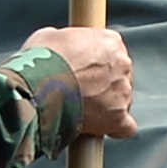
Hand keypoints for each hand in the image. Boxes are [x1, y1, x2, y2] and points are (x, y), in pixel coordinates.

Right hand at [24, 23, 136, 138]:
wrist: (40, 86)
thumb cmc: (41, 60)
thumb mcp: (50, 37)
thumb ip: (66, 43)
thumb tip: (61, 51)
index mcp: (109, 42)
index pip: (112, 52)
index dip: (97, 64)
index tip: (84, 71)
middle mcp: (122, 64)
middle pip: (119, 76)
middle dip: (103, 85)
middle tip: (82, 92)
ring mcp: (123, 91)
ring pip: (123, 101)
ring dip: (107, 106)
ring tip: (83, 112)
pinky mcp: (118, 117)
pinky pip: (126, 127)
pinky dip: (115, 129)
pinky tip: (102, 130)